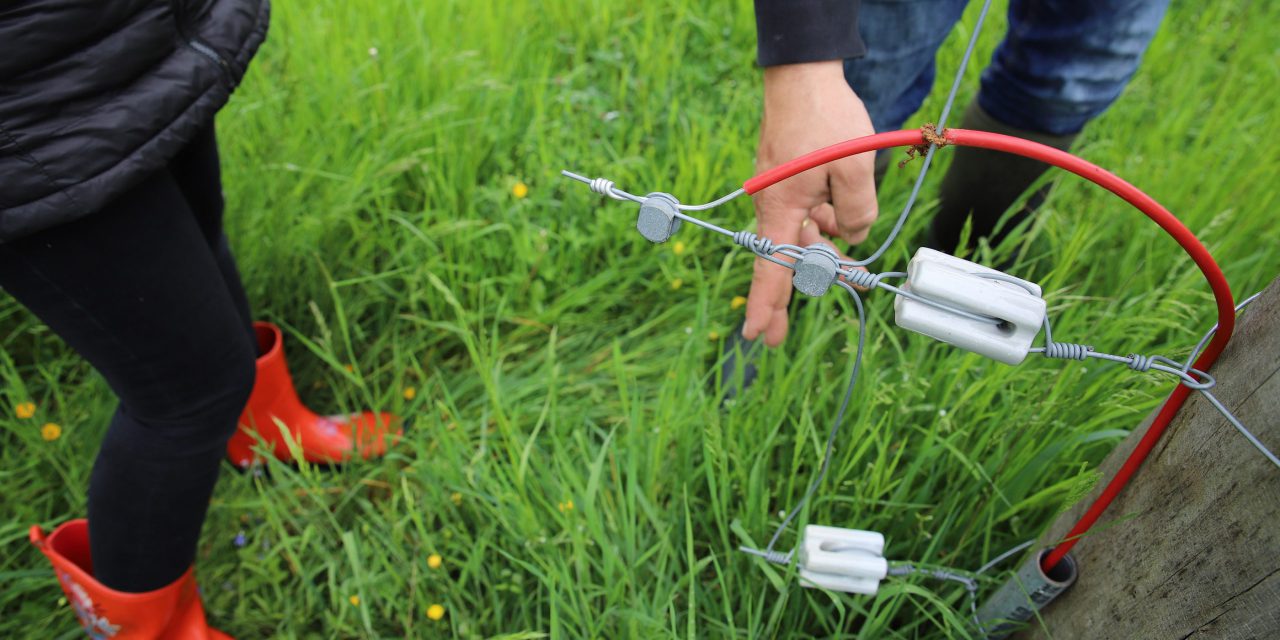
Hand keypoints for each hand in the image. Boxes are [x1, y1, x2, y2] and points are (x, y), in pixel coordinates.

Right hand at [744, 60, 878, 346]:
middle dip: (808, 282)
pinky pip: (804, 211)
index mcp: (782, 208)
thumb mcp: (855, 169)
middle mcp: (773, 204)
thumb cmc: (826, 119)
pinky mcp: (787, 178)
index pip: (771, 268)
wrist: (803, 75)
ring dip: (827, 245)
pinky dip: (824, 219)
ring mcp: (779, 191)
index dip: (766, 304)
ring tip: (855, 259)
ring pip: (803, 232)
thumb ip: (858, 212)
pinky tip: (842, 214)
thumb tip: (853, 237)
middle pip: (790, 256)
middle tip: (811, 315)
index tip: (758, 334)